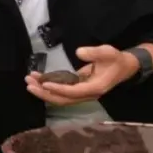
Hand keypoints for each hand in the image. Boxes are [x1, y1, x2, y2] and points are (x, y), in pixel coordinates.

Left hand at [25, 45, 140, 105]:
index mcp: (95, 88)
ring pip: (60, 98)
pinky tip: (38, 79)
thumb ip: (95, 52)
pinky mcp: (77, 89)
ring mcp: (82, 93)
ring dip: (44, 91)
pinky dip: (49, 87)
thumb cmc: (116, 60)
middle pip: (63, 100)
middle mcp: (87, 94)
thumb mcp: (109, 52)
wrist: (124, 67)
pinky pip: (61, 91)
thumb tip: (78, 52)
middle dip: (45, 94)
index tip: (44, 83)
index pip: (73, 92)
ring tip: (29, 81)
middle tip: (29, 84)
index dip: (58, 89)